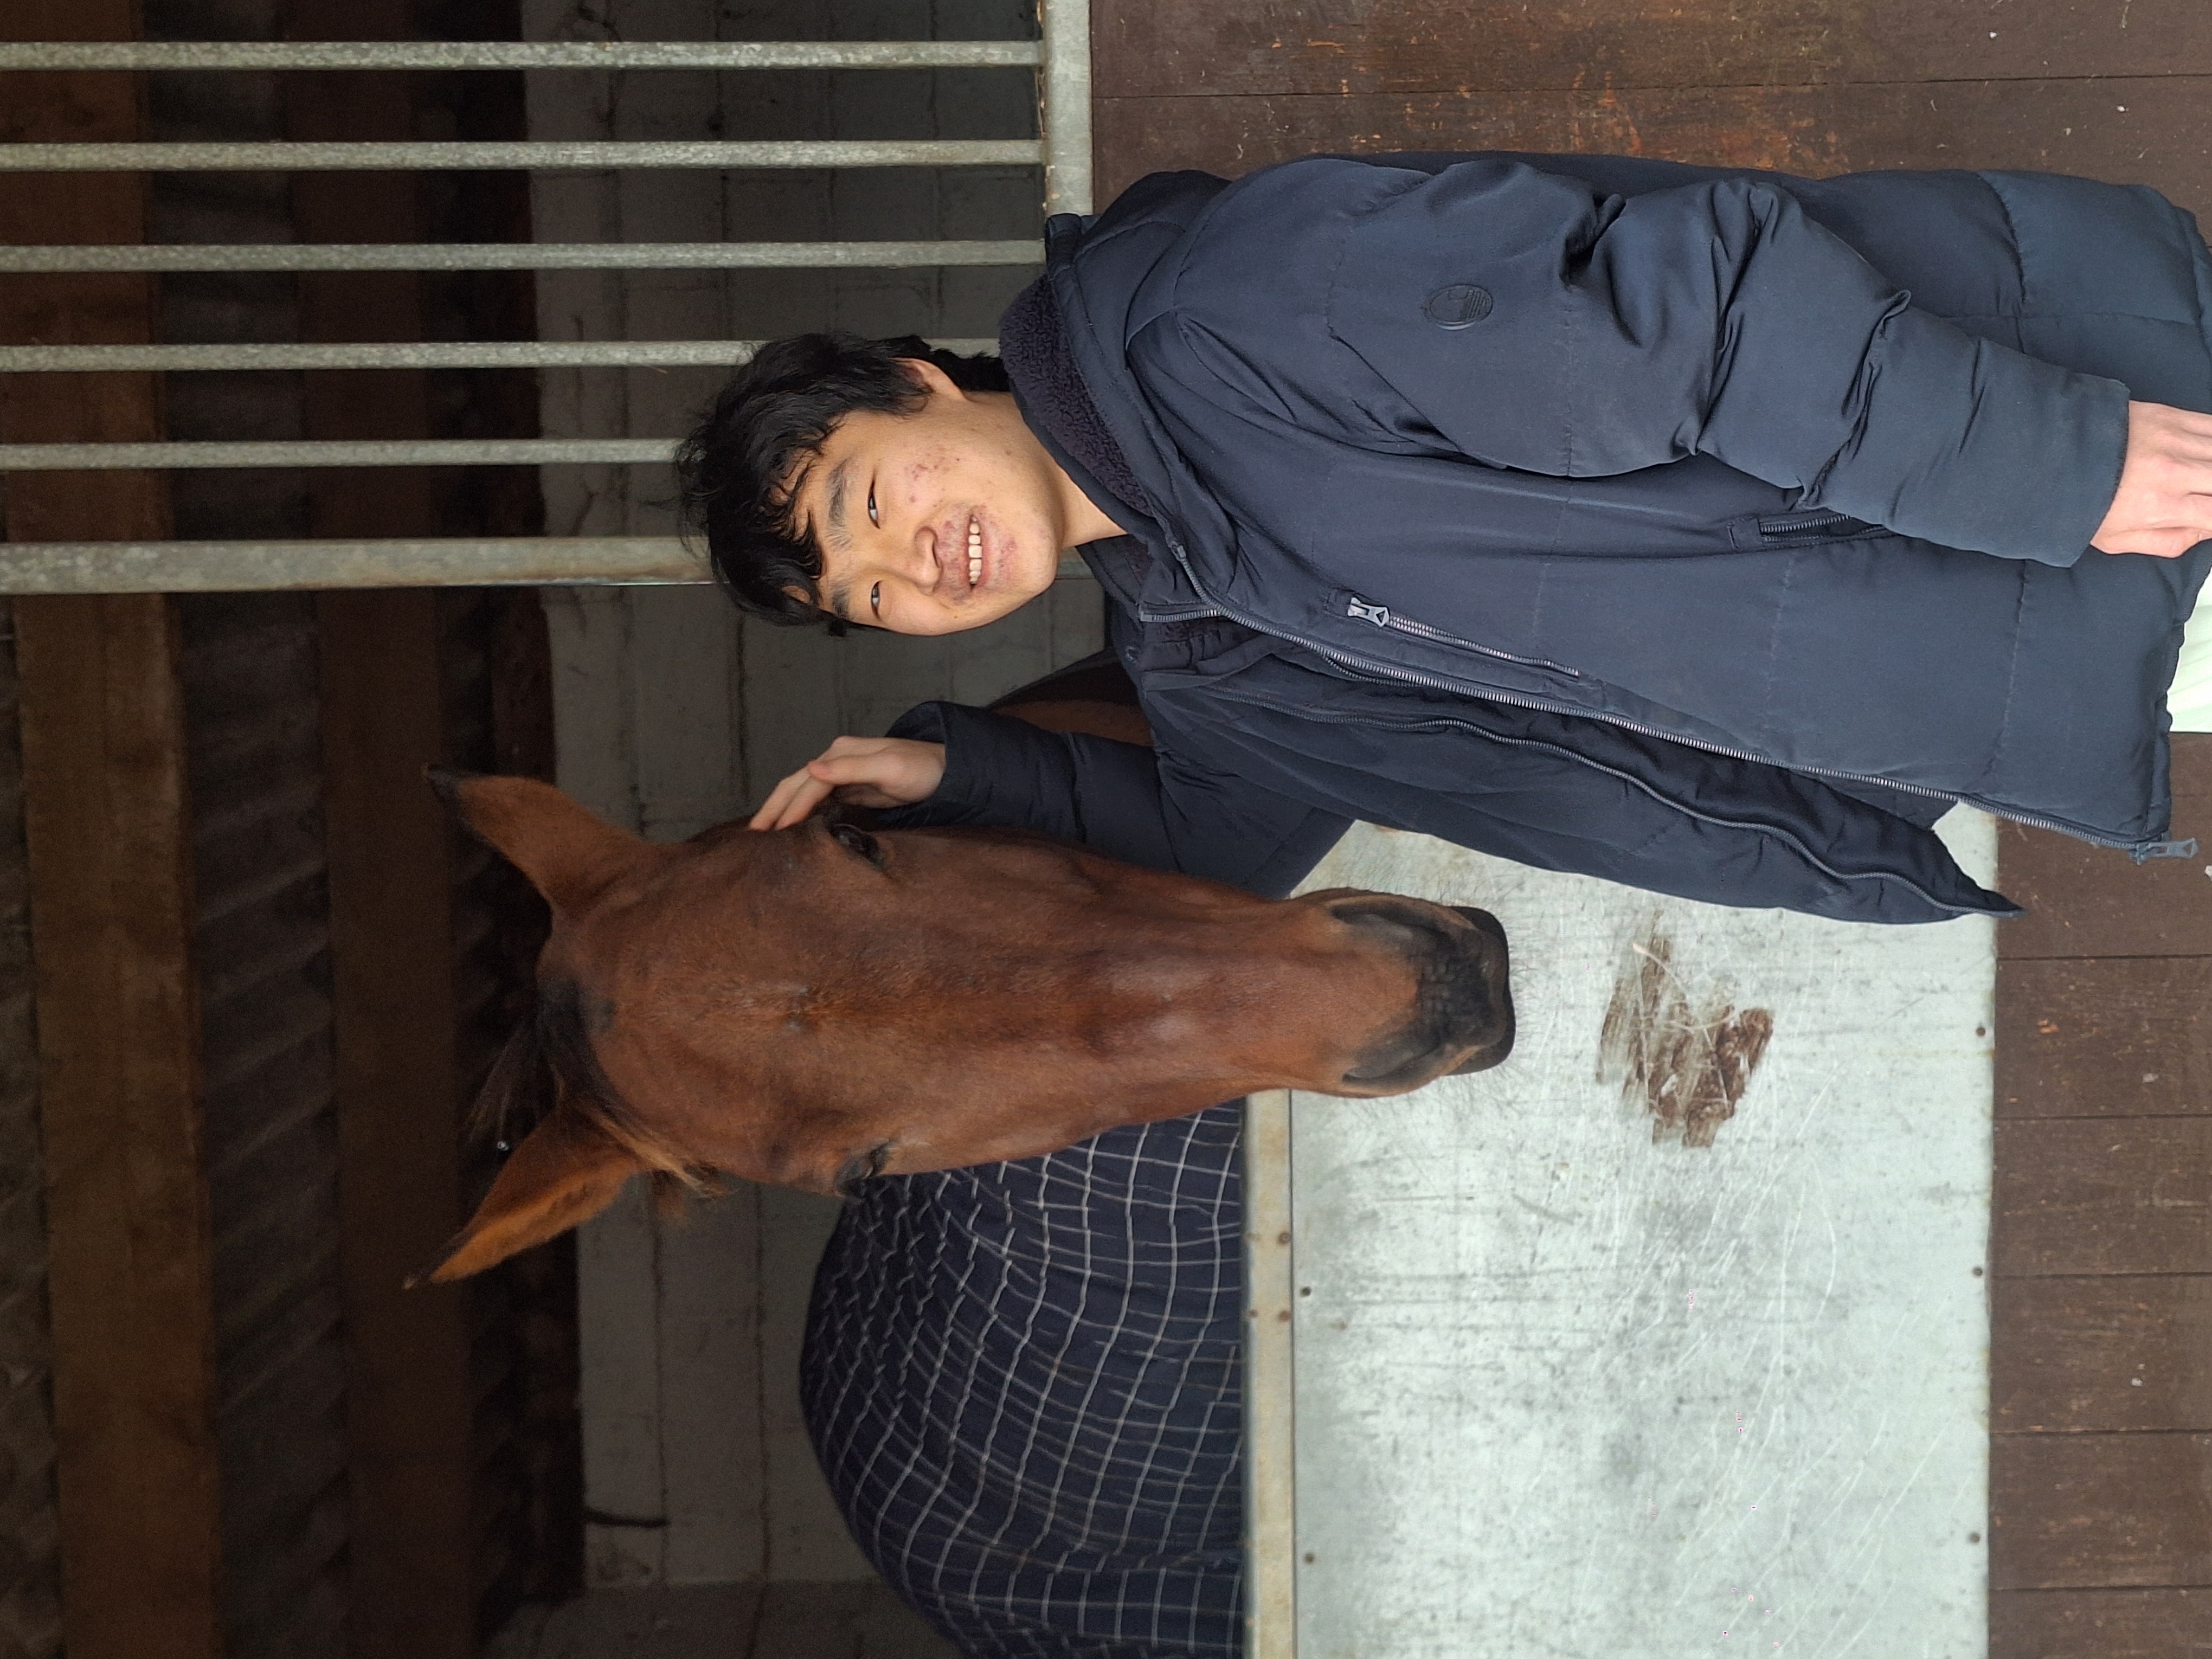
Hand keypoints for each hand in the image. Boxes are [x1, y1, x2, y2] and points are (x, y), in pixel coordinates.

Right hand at [747, 736, 946, 830]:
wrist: (947, 772)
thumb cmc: (922, 769)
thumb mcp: (889, 767)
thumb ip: (850, 768)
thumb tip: (811, 766)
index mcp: (841, 752)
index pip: (809, 782)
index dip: (791, 806)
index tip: (776, 831)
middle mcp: (836, 759)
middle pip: (796, 784)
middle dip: (774, 808)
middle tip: (752, 835)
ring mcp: (842, 774)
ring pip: (803, 793)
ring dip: (782, 811)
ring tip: (764, 834)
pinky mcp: (850, 788)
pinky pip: (817, 801)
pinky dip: (800, 813)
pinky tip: (792, 828)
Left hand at [2091, 401, 2211, 557]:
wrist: (2048, 456)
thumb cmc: (2078, 501)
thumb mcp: (2117, 540)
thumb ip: (2169, 540)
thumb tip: (2205, 532)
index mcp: (2161, 506)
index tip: (2210, 518)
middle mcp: (2174, 472)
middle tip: (2202, 496)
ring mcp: (2175, 440)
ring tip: (2201, 479)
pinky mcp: (2170, 415)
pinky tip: (2205, 454)